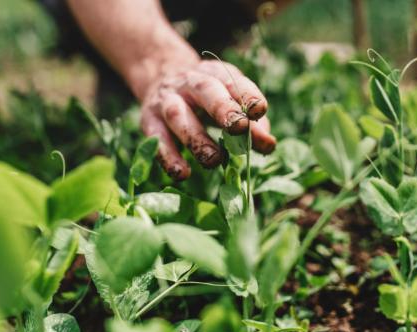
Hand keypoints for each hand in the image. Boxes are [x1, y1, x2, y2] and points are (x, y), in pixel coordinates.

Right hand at [139, 60, 275, 180]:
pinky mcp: (148, 120)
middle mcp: (190, 83)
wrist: (160, 78)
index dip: (247, 95)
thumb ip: (251, 123)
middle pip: (206, 91)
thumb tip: (268, 145)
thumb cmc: (207, 98)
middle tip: (239, 128)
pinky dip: (169, 157)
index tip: (260, 110)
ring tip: (213, 160)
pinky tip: (182, 173)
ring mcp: (166, 100)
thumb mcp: (230, 100)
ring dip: (196, 138)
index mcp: (216, 74)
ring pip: (179, 116)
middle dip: (223, 109)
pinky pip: (157, 139)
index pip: (234, 81)